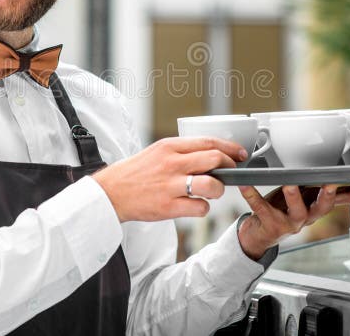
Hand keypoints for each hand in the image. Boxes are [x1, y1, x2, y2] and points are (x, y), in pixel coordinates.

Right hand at [92, 137, 246, 221]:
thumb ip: (181, 152)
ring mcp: (170, 185)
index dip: (229, 148)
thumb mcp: (156, 152)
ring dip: (218, 189)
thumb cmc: (135, 173)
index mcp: (169, 146)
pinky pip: (200, 207)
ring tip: (212, 191)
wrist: (111, 192)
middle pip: (214, 159)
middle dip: (229, 166)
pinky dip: (203, 208)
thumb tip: (210, 155)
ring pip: (211, 184)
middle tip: (231, 172)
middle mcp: (171, 164)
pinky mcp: (168, 206)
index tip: (239, 154)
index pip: (208, 142)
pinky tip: (195, 205)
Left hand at [236, 182, 349, 259]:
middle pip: (324, 207)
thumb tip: (325, 157)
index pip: (346, 199)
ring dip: (294, 196)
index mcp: (318, 206)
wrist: (259, 234)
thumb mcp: (303, 194)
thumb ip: (314, 182)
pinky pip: (261, 208)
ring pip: (297, 211)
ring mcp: (290, 222)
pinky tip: (245, 185)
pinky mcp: (271, 224)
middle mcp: (308, 216)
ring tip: (289, 184)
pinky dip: (252, 195)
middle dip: (328, 195)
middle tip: (329, 183)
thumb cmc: (282, 208)